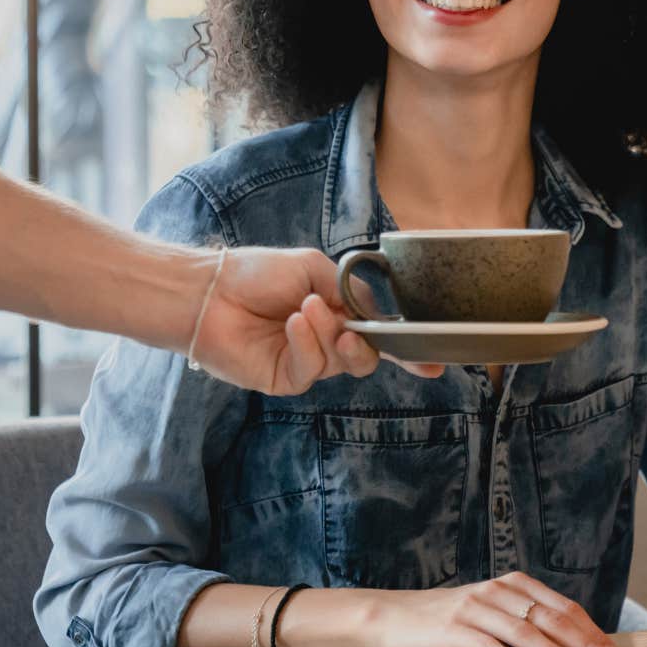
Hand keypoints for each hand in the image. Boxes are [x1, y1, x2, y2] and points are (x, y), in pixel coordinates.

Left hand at [192, 247, 441, 395]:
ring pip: (342, 362)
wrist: (212, 290)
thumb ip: (349, 290)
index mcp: (336, 313)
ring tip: (304, 308)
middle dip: (367, 343)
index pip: (377, 335)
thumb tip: (374, 313)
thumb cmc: (257, 272)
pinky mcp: (285, 378)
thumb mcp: (313, 268)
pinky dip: (308, 343)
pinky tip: (293, 322)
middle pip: (366, 356)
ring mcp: (306, 362)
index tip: (434, 366)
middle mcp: (325, 341)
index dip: (406, 352)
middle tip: (349, 327)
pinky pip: (312, 369)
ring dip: (328, 333)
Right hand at [373, 572, 625, 646]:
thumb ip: (528, 620)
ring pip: (522, 631)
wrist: (397, 617)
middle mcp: (497, 591)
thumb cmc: (453, 620)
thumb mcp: (494, 612)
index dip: (591, 631)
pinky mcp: (451, 628)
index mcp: (514, 585)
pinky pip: (484, 644)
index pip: (562, 607)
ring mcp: (474, 608)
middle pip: (549, 618)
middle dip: (584, 643)